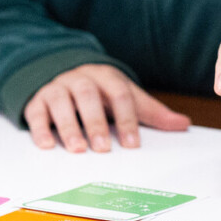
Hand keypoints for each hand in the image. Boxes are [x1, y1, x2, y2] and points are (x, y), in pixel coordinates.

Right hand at [23, 63, 189, 152]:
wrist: (60, 71)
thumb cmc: (99, 91)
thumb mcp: (126, 97)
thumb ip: (152, 112)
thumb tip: (183, 124)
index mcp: (106, 76)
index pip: (119, 94)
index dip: (127, 118)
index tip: (133, 143)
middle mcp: (80, 78)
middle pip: (89, 96)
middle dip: (96, 122)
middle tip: (104, 148)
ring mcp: (57, 87)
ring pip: (61, 101)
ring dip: (69, 126)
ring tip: (78, 149)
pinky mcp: (36, 100)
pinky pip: (36, 111)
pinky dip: (41, 128)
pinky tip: (47, 145)